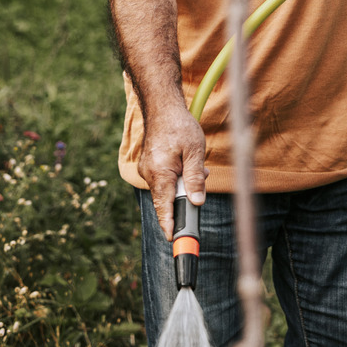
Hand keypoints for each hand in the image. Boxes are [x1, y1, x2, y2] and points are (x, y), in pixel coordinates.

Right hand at [136, 103, 207, 238]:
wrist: (162, 107)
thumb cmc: (179, 126)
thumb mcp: (194, 151)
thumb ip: (195, 178)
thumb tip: (197, 201)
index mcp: (160, 173)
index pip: (164, 206)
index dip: (169, 224)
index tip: (172, 239)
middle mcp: (150, 174)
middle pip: (167, 199)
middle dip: (186, 197)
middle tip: (199, 180)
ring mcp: (148, 170)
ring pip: (167, 188)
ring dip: (183, 184)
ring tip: (197, 166)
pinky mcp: (150, 166)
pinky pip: (164, 179)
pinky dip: (177, 177)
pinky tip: (187, 164)